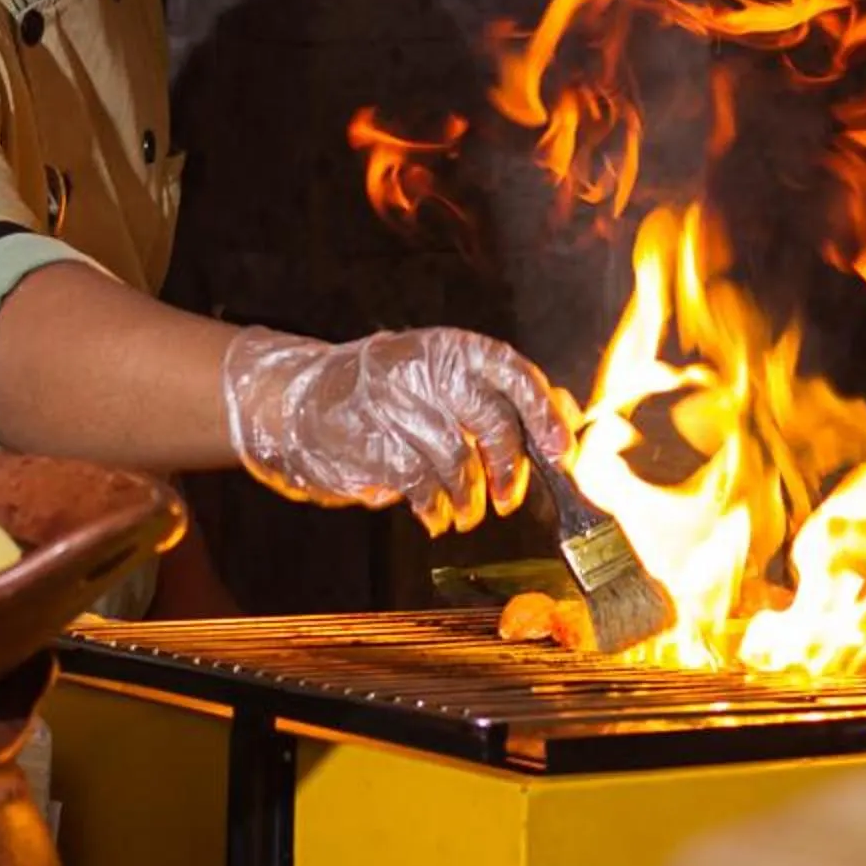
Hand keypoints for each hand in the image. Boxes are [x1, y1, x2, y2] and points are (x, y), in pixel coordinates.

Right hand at [221, 326, 574, 534]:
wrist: (300, 401)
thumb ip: (498, 393)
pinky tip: (435, 516)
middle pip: (492, 420)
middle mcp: (424, 369)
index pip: (513, 373)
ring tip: (466, 514)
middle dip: (509, 468)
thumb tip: (565, 415)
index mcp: (449, 348)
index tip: (560, 452)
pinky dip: (436, 509)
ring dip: (470, 499)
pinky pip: (422, 485)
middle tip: (508, 499)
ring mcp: (396, 404)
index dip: (543, 414)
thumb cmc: (385, 394)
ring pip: (458, 460)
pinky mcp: (372, 443)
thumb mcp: (439, 377)